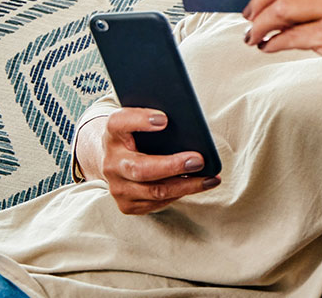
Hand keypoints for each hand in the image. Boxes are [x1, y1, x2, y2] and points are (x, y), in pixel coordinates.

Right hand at [98, 107, 220, 214]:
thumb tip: (191, 125)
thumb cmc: (135, 136)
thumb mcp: (140, 121)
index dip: (140, 120)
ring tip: (210, 179)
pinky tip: (197, 186)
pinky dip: (179, 194)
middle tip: (199, 160)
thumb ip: (157, 118)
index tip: (164, 118)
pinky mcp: (127, 205)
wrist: (113, 160)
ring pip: (154, 191)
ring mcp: (117, 187)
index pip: (120, 122)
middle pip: (139, 168)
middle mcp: (111, 162)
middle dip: (172, 166)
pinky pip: (157, 203)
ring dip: (186, 185)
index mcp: (113, 133)